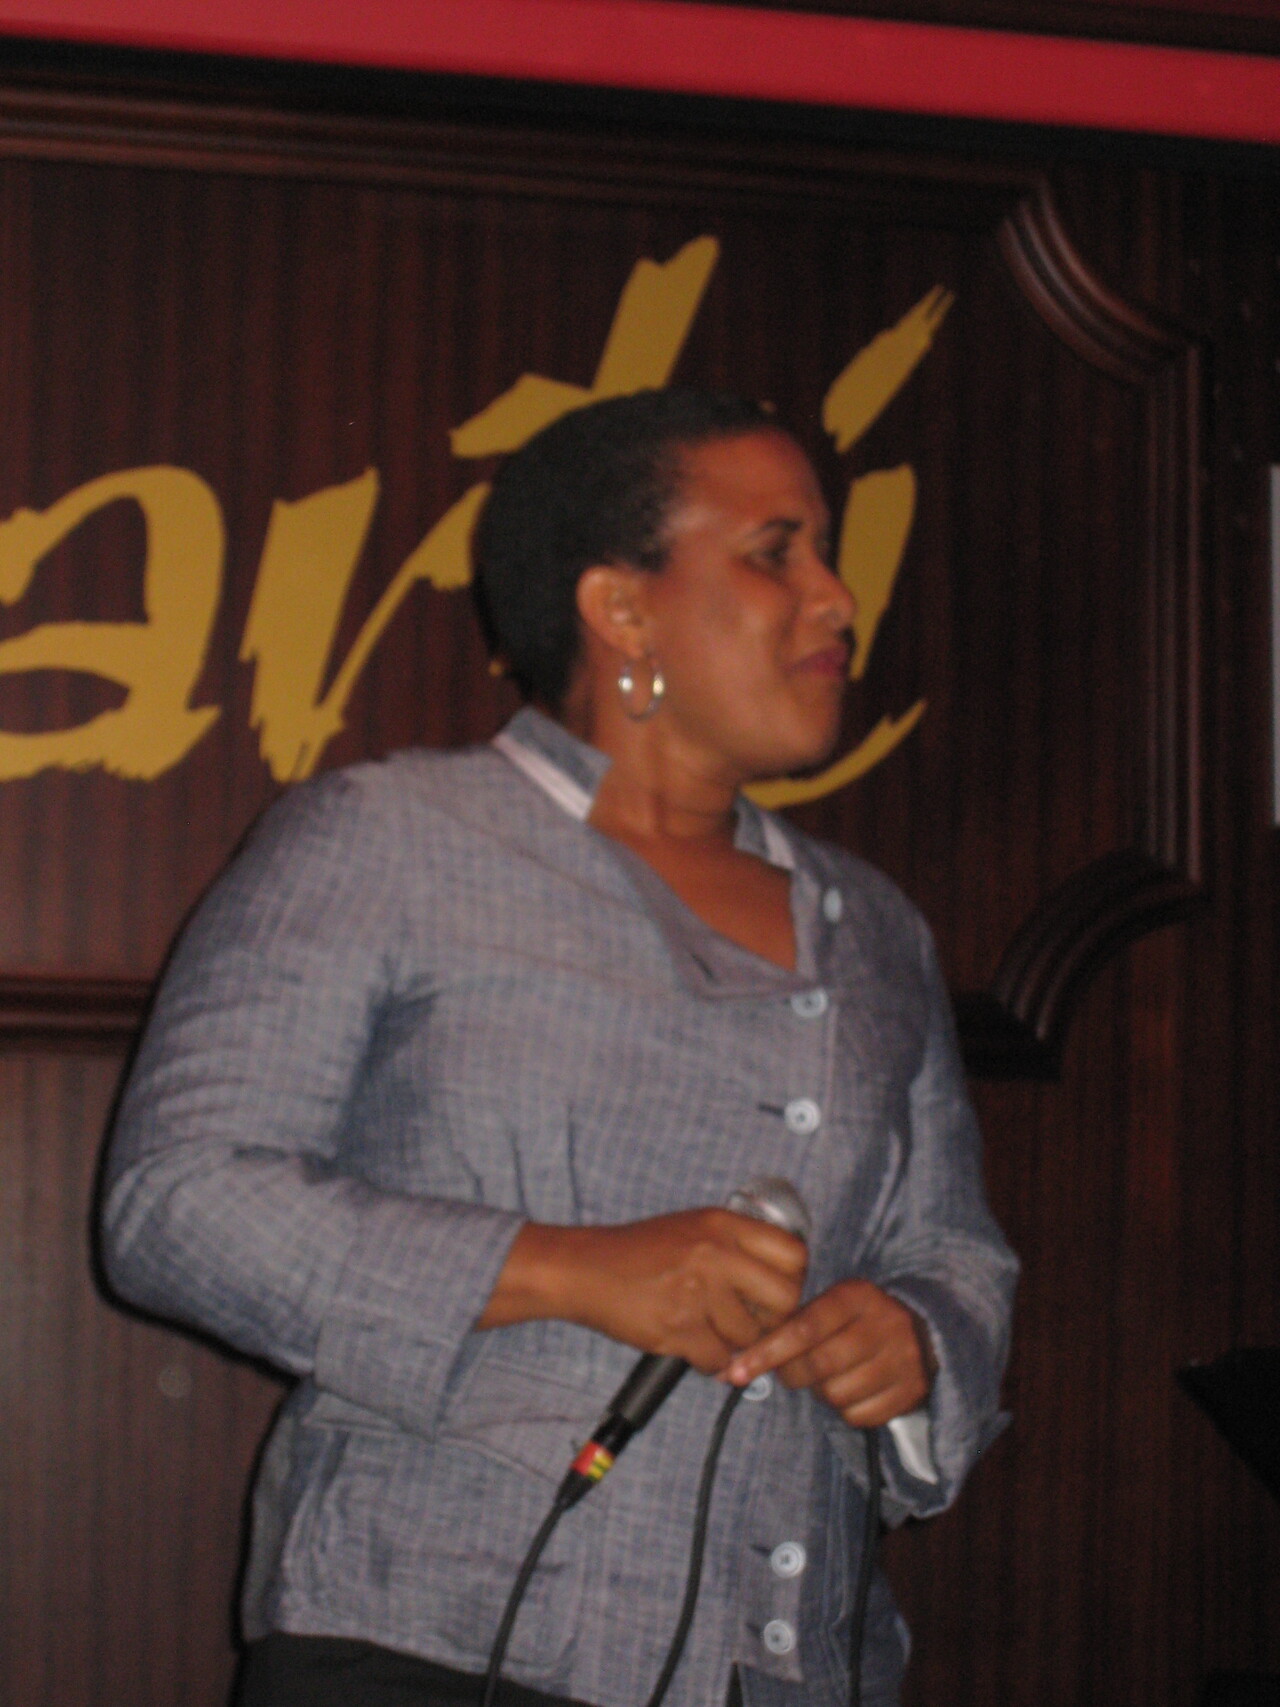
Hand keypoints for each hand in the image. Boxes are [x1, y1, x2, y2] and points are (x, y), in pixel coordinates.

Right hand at [479, 1209, 806, 1374]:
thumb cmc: (639, 1250)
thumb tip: (784, 1274)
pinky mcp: (678, 1328)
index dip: (793, 1279)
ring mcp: (697, 1292)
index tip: (778, 1291)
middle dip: (775, 1319)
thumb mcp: (693, 1226)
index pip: (795, 1254)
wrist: (585, 1268)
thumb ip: (736, 1242)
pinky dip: (711, 1362)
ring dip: (738, 1344)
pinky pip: (719, 1359)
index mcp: (723, 1224)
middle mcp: (715, 1254)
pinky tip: (696, 1347)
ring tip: (714, 1332)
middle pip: (785, 1300)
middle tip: (755, 1322)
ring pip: (751, 1336)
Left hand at [723, 1279, 935, 1427]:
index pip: (804, 1327)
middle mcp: (882, 1325)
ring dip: (822, 1391)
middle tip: (789, 1371)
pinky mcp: (911, 1392)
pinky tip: (853, 1389)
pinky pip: (858, 1416)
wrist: (927, 1328)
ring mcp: (901, 1360)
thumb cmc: (860, 1315)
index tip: (736, 1371)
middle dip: (793, 1374)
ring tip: (830, 1375)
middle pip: (819, 1365)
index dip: (767, 1351)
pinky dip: (846, 1409)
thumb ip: (796, 1317)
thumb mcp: (834, 1299)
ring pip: (836, 1395)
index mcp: (856, 1296)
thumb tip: (741, 1354)